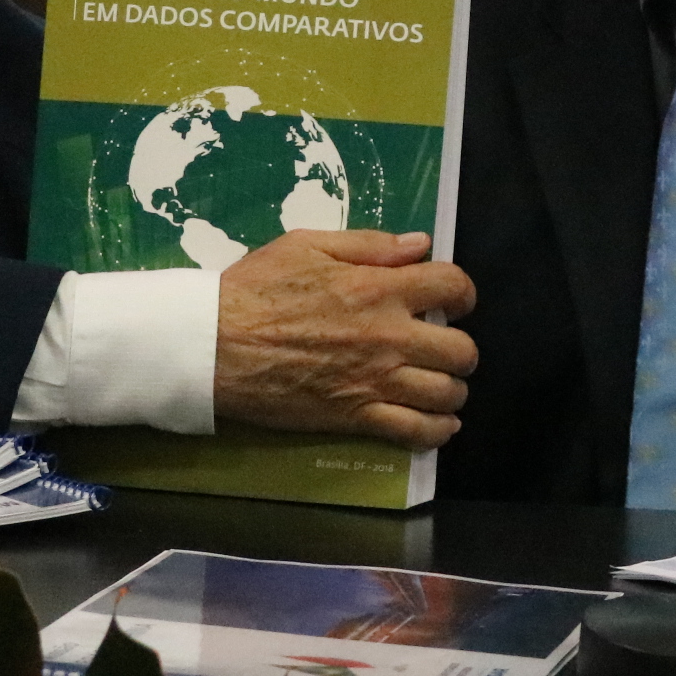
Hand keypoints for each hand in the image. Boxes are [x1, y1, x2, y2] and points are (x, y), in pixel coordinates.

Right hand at [212, 229, 478, 448]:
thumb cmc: (254, 289)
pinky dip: (437, 430)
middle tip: (443, 349)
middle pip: (462, 350)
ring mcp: (375, 381)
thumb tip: (421, 244)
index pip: (453, 287)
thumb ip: (370, 245)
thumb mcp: (307, 245)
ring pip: (447, 394)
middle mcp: (389, 336)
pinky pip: (416, 431)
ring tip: (440, 386)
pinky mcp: (356, 417)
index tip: (454, 302)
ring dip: (452, 391)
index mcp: (379, 288)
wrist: (213, 345)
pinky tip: (438, 424)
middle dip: (461, 349)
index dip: (463, 294)